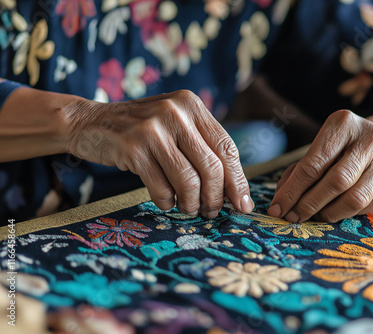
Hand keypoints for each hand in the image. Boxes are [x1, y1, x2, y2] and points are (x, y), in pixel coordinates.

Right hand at [65, 90, 253, 217]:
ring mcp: (153, 129)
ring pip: (189, 181)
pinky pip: (162, 188)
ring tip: (188, 209)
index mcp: (192, 105)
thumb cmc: (140, 130)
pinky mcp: (132, 148)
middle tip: (212, 212)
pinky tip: (166, 202)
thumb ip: (202, 147)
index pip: (227, 148)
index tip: (243, 205)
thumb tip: (234, 190)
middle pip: (212, 167)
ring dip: (192, 204)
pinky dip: (167, 202)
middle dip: (216, 198)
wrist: (90, 122)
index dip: (238, 181)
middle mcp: (176, 112)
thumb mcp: (175, 125)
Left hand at [267, 109, 372, 222]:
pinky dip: (344, 214)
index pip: (313, 164)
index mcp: (344, 123)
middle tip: (292, 217)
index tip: (277, 208)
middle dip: (308, 204)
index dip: (292, 190)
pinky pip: (366, 206)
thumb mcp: (319, 149)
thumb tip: (280, 203)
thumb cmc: (341, 149)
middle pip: (335, 182)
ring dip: (326, 213)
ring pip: (353, 199)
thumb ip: (297, 172)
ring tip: (310, 217)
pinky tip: (332, 211)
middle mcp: (370, 137)